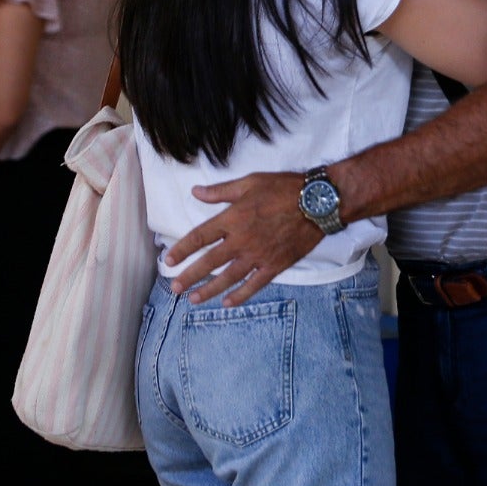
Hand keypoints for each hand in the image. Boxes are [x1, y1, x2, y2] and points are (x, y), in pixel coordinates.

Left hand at [164, 171, 321, 306]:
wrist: (317, 203)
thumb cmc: (283, 188)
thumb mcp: (250, 182)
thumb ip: (221, 191)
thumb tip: (196, 192)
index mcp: (232, 219)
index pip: (199, 237)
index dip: (182, 249)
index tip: (169, 260)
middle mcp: (241, 240)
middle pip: (209, 262)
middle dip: (190, 276)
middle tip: (175, 288)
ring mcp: (258, 256)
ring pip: (228, 278)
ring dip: (209, 290)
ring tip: (194, 299)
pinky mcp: (274, 266)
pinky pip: (254, 285)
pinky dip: (240, 295)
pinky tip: (228, 303)